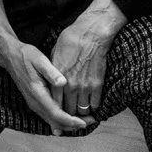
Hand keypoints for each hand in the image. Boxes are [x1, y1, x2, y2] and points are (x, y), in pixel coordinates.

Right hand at [0, 18, 89, 135]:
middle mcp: (35, 103)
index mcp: (38, 93)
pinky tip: (72, 121)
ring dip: (69, 124)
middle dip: (74, 125)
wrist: (11, 57)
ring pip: (53, 121)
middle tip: (92, 122)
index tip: (85, 122)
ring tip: (86, 121)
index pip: (56, 113)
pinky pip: (49, 116)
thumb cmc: (27, 56)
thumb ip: (51, 72)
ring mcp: (34, 104)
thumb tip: (63, 83)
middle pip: (56, 122)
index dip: (71, 120)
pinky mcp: (36, 103)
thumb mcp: (40, 60)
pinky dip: (61, 120)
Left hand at [49, 0, 123, 117]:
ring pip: (82, 109)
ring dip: (82, 113)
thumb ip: (53, 72)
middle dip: (68, 115)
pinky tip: (93, 105)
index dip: (55, 111)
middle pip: (68, 110)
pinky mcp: (98, 84)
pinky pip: (95, 103)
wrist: (91, 34)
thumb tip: (54, 80)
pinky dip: (94, 106)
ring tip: (82, 113)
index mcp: (57, 80)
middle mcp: (70, 86)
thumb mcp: (54, 56)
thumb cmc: (70, 41)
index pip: (54, 103)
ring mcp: (85, 87)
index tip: (58, 113)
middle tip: (70, 117)